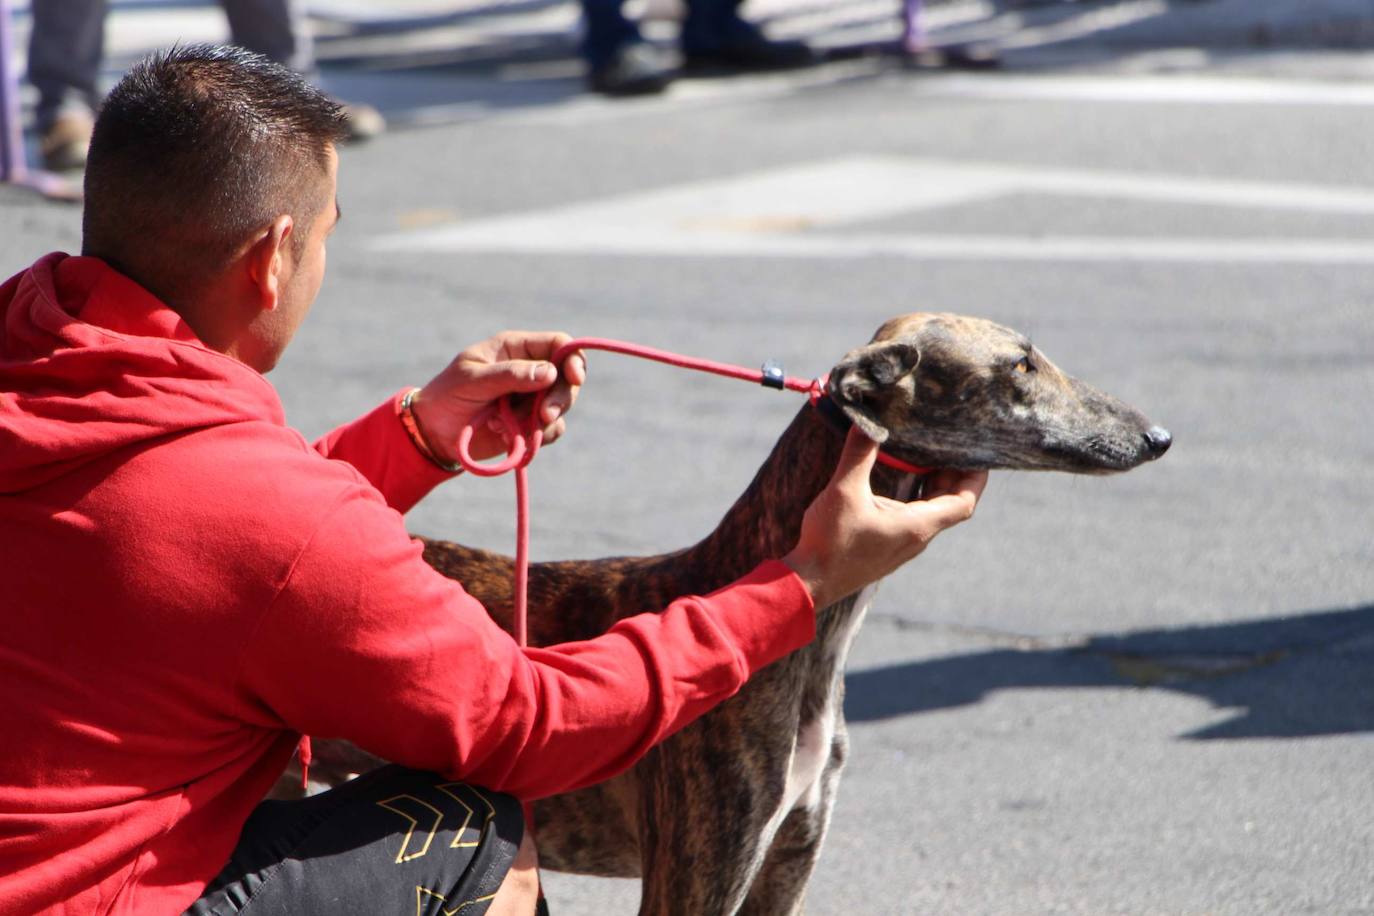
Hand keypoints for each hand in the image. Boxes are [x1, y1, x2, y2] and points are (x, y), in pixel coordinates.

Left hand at [410, 331, 587, 463]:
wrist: (433, 434)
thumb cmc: (447, 396)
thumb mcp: (472, 379)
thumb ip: (510, 375)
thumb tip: (550, 373)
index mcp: (515, 349)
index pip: (558, 344)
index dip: (572, 358)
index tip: (574, 378)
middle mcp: (529, 371)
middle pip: (567, 377)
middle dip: (561, 397)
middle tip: (543, 415)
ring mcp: (532, 399)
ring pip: (562, 405)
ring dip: (543, 420)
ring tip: (508, 426)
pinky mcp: (531, 425)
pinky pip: (552, 430)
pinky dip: (538, 437)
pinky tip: (508, 437)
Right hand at [783, 428, 987, 608]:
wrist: (809, 583)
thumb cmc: (830, 542)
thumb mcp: (844, 491)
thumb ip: (858, 454)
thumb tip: (867, 421)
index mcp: (917, 526)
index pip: (964, 503)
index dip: (975, 478)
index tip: (976, 454)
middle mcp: (916, 539)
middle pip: (949, 505)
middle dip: (952, 475)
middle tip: (947, 446)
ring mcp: (901, 546)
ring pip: (930, 513)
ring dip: (932, 487)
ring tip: (925, 458)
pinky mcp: (886, 549)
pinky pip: (911, 520)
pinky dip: (914, 498)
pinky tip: (896, 483)